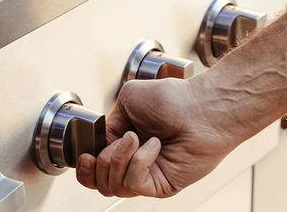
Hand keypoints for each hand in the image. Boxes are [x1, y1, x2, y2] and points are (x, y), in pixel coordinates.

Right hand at [75, 77, 239, 197]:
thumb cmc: (174, 99)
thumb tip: (100, 143)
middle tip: (116, 142)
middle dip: (100, 161)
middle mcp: (133, 162)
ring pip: (112, 185)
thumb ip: (107, 122)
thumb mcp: (127, 100)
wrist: (202, 108)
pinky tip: (154, 145)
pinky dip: (139, 161)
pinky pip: (133, 183)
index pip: (93, 166)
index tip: (84, 154)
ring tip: (136, 138)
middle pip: (98, 181)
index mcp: (122, 143)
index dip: (84, 164)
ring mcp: (146, 175)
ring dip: (118, 158)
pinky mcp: (159, 186)